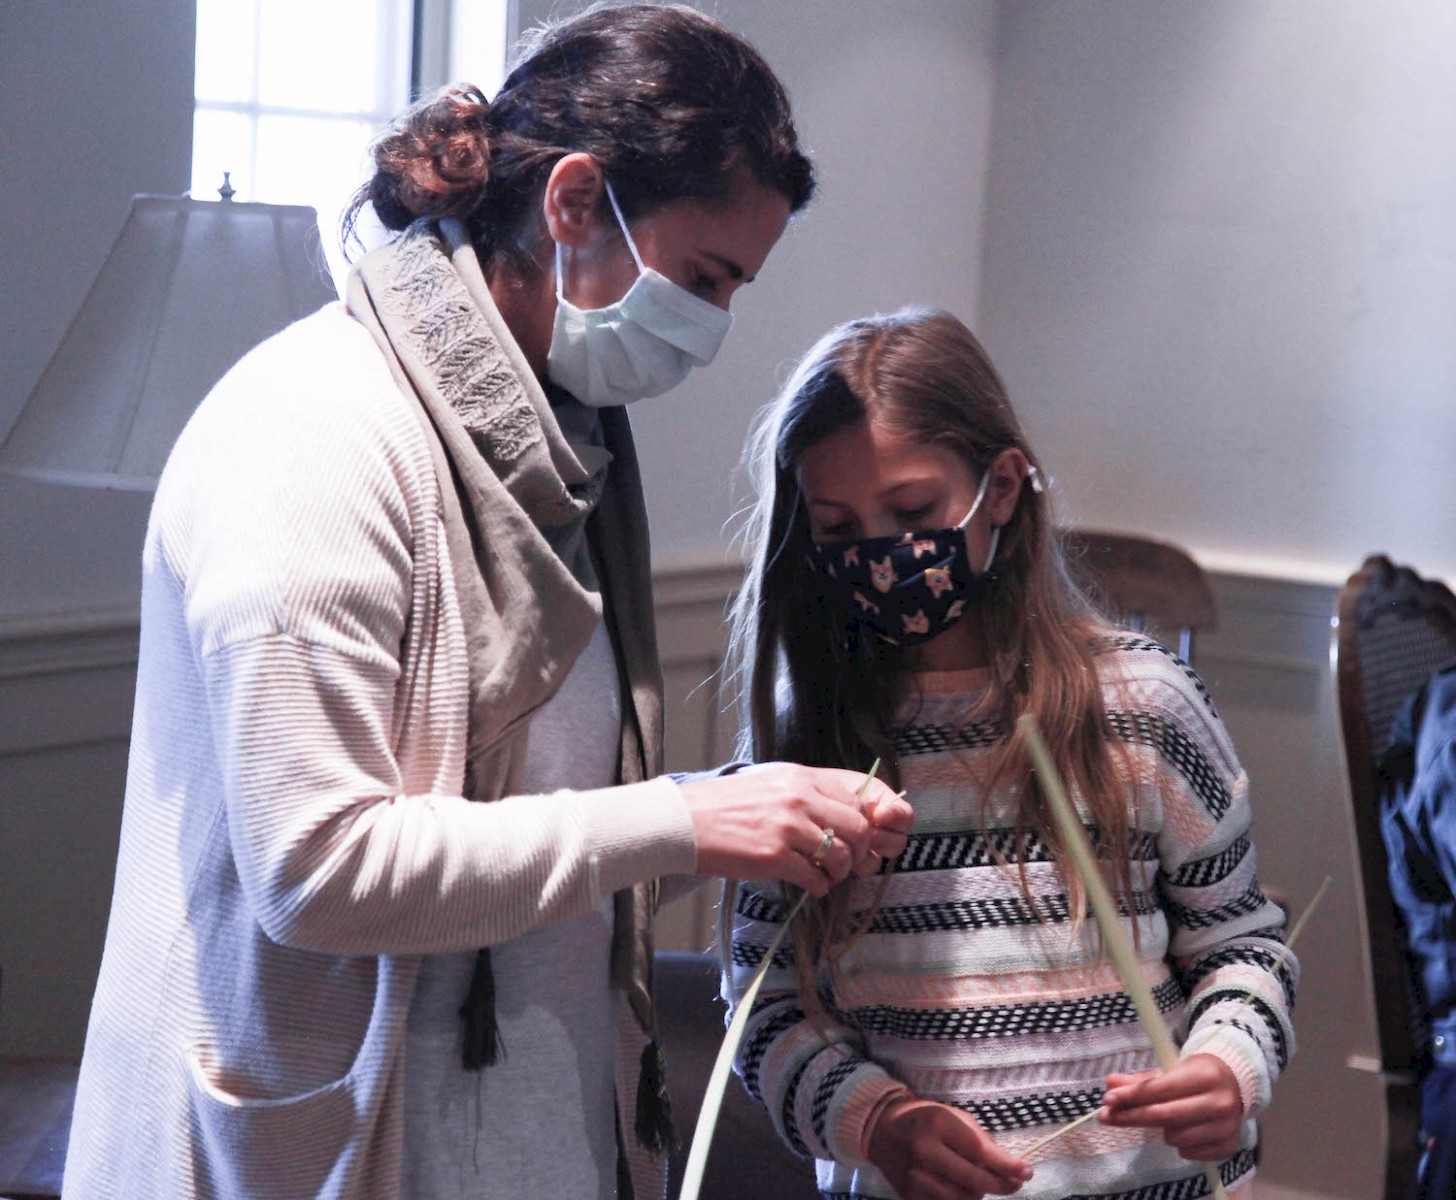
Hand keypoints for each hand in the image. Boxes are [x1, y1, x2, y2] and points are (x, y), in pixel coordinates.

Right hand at [680, 764, 911, 895]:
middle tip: (848, 862)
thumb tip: (840, 815)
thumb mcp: (771, 783)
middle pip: (858, 828)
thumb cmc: (725, 804)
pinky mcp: (774, 856)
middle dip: (860, 851)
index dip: (866, 823)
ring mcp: (788, 827)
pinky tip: (812, 886)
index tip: (860, 838)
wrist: (685, 820)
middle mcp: (799, 798)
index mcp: (801, 778)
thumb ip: (806, 793)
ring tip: (826, 875)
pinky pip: (815, 877)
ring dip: (839, 872)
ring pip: (841, 855)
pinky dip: (819, 886)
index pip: (857, 798)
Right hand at [866, 1096, 1031, 1199]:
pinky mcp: (909, 1196)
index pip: (980, 1152)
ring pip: (963, 1199)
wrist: (881, 1130)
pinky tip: (961, 1188)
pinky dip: (959, 1199)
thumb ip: (981, 1140)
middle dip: (1001, 1184)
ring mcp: (915, 1177)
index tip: (1027, 1171)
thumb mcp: (953, 1116)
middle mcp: (924, 1151)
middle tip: (1015, 1183)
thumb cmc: (925, 1118)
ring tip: (981, 1181)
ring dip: (979, 1193)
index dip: (1007, 1165)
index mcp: (937, 1124)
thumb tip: (1011, 1167)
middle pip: (974, 1181)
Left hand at [1098, 1053, 1243, 1161]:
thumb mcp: (1170, 1070)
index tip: (1107, 1099)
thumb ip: (1140, 1079)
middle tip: (1106, 1116)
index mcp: (1205, 1075)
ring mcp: (1227, 1127)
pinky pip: (1190, 1153)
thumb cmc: (1195, 1075)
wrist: (1234, 1085)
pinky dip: (1181, 1145)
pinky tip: (1185, 1131)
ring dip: (1162, 1130)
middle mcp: (1220, 1102)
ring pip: (1176, 1138)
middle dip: (1131, 1117)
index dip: (1131, 1095)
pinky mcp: (1229, 1147)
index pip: (1161, 1088)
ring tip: (1169, 1118)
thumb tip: (1110, 1083)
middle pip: (1165, 1116)